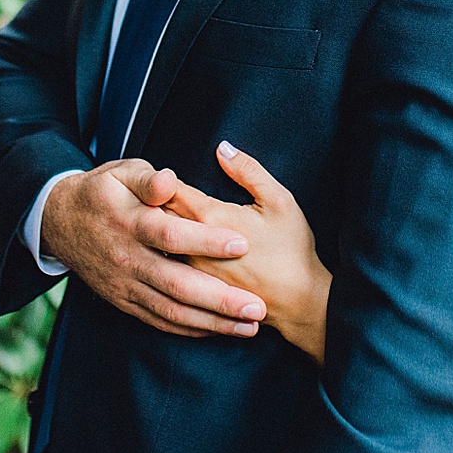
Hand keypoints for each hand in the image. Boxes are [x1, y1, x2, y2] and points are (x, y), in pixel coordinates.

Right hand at [39, 156, 265, 338]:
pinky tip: (217, 330)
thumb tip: (171, 180)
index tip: (242, 244)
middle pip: (177, 285)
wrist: (61, 222)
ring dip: (212, 323)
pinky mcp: (124, 302)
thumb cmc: (103, 191)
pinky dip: (189, 329)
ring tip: (249, 327)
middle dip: (220, 300)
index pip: (172, 236)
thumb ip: (149, 179)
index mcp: (130, 223)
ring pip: (171, 311)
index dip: (206, 241)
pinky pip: (159, 321)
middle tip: (257, 307)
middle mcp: (129, 260)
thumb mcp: (122, 172)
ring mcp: (126, 286)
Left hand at [168, 142, 330, 362]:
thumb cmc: (290, 250)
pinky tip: (172, 250)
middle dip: (155, 203)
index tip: (162, 173)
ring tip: (156, 219)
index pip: (171, 191)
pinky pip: (173, 267)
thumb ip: (247, 170)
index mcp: (210, 218)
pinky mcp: (199, 291)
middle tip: (154, 193)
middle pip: (161, 217)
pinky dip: (169, 255)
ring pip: (163, 245)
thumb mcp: (278, 200)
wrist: (298, 304)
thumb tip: (223, 148)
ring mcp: (194, 272)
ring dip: (159, 230)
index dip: (163, 179)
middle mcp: (193, 247)